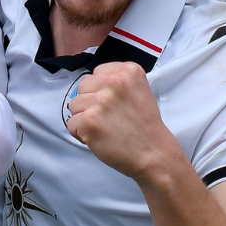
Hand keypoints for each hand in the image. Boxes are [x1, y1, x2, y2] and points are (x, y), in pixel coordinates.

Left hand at [65, 62, 186, 182]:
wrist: (154, 154)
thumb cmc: (144, 126)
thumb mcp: (139, 91)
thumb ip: (117, 82)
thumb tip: (89, 87)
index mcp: (128, 71)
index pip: (97, 73)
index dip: (100, 90)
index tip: (113, 104)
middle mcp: (114, 82)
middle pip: (83, 86)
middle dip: (90, 103)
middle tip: (108, 118)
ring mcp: (101, 101)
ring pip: (74, 105)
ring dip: (84, 119)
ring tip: (104, 128)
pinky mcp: (90, 120)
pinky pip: (71, 124)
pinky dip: (81, 135)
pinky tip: (99, 138)